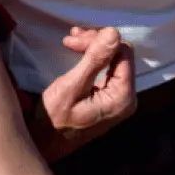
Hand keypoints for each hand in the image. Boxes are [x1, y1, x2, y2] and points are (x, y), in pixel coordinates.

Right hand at [32, 26, 135, 161]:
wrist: (46, 142)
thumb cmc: (55, 118)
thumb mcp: (71, 87)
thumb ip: (94, 60)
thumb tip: (114, 32)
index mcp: (123, 97)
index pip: (122, 52)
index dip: (99, 40)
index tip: (74, 39)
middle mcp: (128, 97)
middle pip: (120, 53)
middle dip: (95, 41)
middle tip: (71, 38)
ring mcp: (121, 97)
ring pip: (114, 57)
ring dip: (93, 45)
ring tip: (72, 41)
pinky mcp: (111, 95)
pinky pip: (109, 66)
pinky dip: (94, 54)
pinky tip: (79, 49)